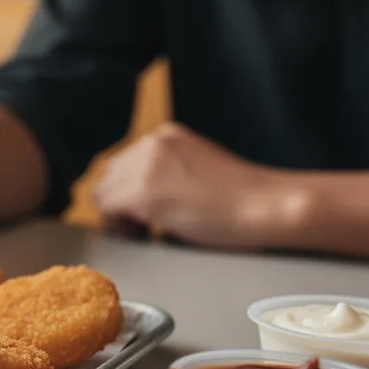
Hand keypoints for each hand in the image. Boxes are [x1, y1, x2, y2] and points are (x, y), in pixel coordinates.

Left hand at [94, 123, 297, 248]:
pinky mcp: (143, 190)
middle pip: (109, 176)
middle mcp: (152, 143)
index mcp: (166, 136)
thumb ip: (166, 172)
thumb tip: (136, 197)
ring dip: (119, 214)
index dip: (129, 192)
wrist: (265, 204)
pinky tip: (148, 232)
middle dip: (121, 201)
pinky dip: (120, 225)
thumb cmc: (241, 197)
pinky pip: (108, 209)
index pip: (124, 163)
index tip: (147, 212)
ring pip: (104, 192)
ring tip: (149, 230)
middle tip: (146, 225)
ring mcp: (145, 165)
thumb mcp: (196, 169)